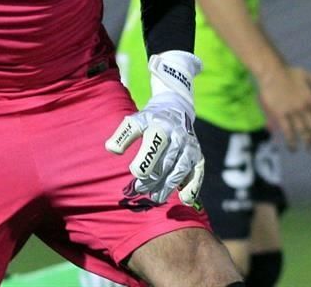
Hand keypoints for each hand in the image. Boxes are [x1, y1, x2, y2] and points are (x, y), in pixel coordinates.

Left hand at [105, 51, 203, 204]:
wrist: (176, 110)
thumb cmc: (150, 120)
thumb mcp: (136, 121)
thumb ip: (123, 135)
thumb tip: (111, 149)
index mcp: (161, 126)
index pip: (154, 144)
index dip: (145, 160)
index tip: (134, 172)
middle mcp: (178, 136)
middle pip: (165, 162)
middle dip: (152, 178)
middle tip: (137, 189)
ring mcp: (190, 148)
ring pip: (179, 171)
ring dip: (167, 186)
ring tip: (155, 197)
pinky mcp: (198, 157)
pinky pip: (197, 175)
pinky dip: (192, 188)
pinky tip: (183, 200)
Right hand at [258, 65, 310, 150]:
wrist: (271, 71)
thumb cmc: (289, 72)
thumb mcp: (308, 75)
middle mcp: (303, 106)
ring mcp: (291, 111)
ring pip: (302, 130)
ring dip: (307, 142)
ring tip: (310, 150)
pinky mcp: (280, 113)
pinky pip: (287, 130)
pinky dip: (291, 140)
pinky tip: (293, 148)